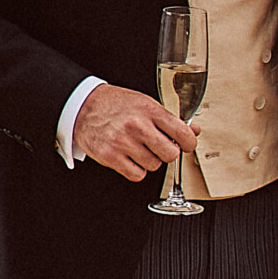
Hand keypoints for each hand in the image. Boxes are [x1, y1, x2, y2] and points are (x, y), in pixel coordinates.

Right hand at [73, 83, 198, 183]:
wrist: (83, 105)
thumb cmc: (116, 104)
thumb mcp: (145, 103)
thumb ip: (170, 119)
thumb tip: (194, 131)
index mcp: (149, 109)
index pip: (182, 133)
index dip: (189, 143)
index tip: (186, 144)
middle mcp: (137, 126)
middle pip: (170, 154)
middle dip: (168, 153)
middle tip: (160, 147)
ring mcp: (123, 142)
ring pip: (154, 166)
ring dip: (150, 161)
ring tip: (139, 148)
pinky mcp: (110, 156)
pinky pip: (137, 175)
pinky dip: (136, 170)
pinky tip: (130, 158)